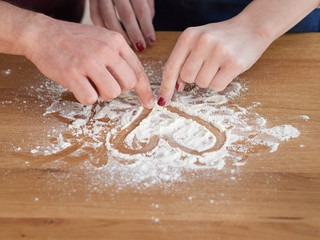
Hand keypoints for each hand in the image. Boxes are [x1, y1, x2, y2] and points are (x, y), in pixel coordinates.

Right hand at [25, 14, 153, 106]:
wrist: (42, 34)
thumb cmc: (74, 41)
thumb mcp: (102, 40)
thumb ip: (119, 58)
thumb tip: (136, 83)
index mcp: (116, 41)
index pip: (138, 71)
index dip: (145, 90)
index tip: (148, 102)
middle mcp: (105, 50)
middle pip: (128, 85)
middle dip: (118, 90)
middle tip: (103, 83)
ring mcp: (89, 61)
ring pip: (112, 93)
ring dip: (102, 94)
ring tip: (90, 83)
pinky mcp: (72, 74)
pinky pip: (91, 99)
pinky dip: (86, 98)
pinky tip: (78, 86)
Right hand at [90, 0, 154, 50]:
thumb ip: (147, 5)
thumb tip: (147, 27)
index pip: (141, 9)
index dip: (147, 27)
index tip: (151, 41)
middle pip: (126, 14)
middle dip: (135, 33)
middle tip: (141, 47)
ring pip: (109, 17)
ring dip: (120, 34)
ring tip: (129, 44)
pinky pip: (95, 16)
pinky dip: (104, 28)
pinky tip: (113, 37)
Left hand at [157, 18, 271, 105]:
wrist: (251, 28)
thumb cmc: (221, 38)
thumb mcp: (198, 41)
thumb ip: (184, 60)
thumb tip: (177, 86)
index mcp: (189, 36)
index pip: (171, 67)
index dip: (166, 86)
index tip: (162, 101)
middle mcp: (202, 41)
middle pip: (187, 77)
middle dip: (195, 77)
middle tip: (207, 65)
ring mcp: (219, 52)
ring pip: (202, 83)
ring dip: (208, 80)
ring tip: (218, 65)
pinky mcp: (234, 64)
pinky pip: (217, 87)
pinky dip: (220, 83)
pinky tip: (226, 70)